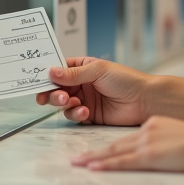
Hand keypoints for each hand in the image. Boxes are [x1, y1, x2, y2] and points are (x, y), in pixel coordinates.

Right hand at [35, 57, 183, 124]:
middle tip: (57, 96)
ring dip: (64, 104)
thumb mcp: (98, 71)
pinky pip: (74, 116)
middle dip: (53, 93)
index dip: (48, 75)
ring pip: (63, 104)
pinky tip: (85, 112)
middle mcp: (81, 83)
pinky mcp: (90, 115)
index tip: (39, 81)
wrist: (144, 101)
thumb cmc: (126, 80)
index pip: (59, 70)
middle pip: (56, 88)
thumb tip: (51, 72)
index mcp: (82, 68)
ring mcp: (85, 100)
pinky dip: (75, 114)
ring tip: (74, 103)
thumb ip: (73, 73)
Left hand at [71, 116, 183, 183]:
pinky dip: (106, 165)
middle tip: (75, 158)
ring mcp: (146, 143)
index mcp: (152, 125)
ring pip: (113, 152)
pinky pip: (122, 162)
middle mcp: (145, 132)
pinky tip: (93, 168)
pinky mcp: (149, 156)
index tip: (95, 152)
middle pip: (113, 144)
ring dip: (93, 158)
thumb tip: (156, 150)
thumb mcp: (178, 135)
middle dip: (93, 152)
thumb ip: (163, 140)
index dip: (109, 146)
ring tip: (77, 163)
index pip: (125, 137)